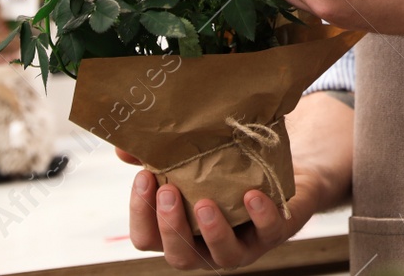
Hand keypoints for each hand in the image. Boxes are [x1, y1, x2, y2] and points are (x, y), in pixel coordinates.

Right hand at [115, 150, 330, 270]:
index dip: (141, 214)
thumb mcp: (191, 160)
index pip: (147, 239)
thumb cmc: (225, 169)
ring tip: (205, 203)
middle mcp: (206, 247)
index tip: (144, 177)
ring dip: (211, 230)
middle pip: (179, 255)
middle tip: (168, 190)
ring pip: (222, 255)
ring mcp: (242, 246)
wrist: (280, 166)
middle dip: (170, 226)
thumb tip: (123, 146)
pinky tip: (252, 196)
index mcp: (180, 233)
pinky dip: (260, 215)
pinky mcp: (275, 233)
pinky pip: (268, 232)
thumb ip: (157, 156)